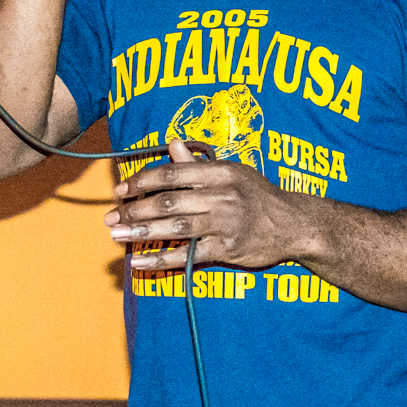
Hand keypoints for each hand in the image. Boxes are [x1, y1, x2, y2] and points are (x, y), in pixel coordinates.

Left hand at [105, 139, 297, 270]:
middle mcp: (221, 195)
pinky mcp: (228, 249)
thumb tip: (172, 143)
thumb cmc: (259, 196)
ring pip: (175, 227)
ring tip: (117, 236)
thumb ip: (198, 164)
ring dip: (141, 233)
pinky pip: (189, 255)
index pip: (172, 174)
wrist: (296, 225)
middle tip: (111, 218)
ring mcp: (225, 223)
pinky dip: (162, 259)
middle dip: (135, 210)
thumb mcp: (233, 173)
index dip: (142, 181)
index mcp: (220, 172)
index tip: (121, 191)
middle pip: (168, 201)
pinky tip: (140, 262)